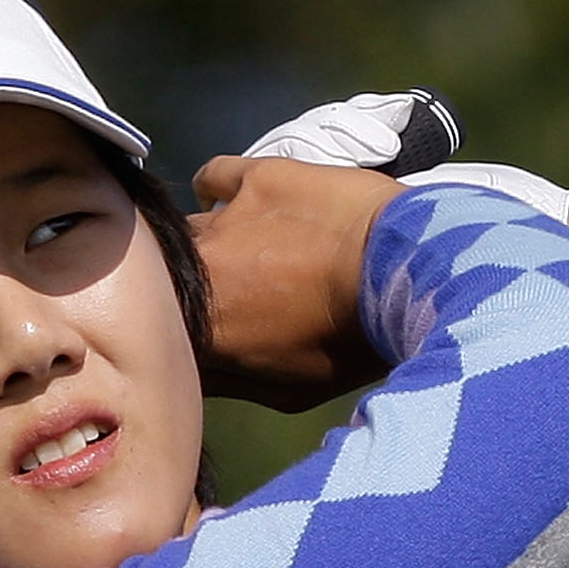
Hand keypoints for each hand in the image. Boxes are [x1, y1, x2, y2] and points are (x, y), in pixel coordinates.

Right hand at [187, 153, 402, 412]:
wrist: (408, 273)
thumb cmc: (351, 343)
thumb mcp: (288, 391)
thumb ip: (229, 379)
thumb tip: (197, 371)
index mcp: (201, 331)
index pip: (160, 332)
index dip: (175, 331)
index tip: (201, 332)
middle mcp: (194, 272)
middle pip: (162, 276)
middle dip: (182, 284)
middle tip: (224, 290)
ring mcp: (222, 220)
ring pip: (183, 228)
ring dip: (202, 242)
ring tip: (236, 248)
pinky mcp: (255, 177)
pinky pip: (214, 176)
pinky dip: (219, 188)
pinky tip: (235, 199)